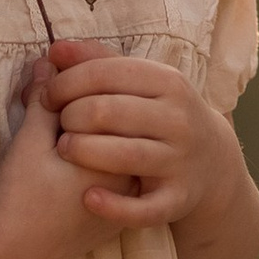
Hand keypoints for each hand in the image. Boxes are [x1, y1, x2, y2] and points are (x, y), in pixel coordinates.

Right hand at [0, 53, 126, 258]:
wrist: (5, 255)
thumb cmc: (19, 197)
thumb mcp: (30, 140)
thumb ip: (45, 101)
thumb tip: (47, 64)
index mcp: (118, 159)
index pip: (112, 103)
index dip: (80, 78)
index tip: (52, 70)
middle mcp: (128, 183)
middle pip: (114, 127)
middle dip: (84, 102)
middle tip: (48, 92)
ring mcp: (117, 205)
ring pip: (111, 152)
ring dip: (87, 129)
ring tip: (51, 117)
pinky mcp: (103, 222)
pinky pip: (104, 178)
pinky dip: (88, 158)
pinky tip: (61, 148)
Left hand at [39, 39, 246, 233]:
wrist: (211, 161)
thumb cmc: (159, 113)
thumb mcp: (141, 81)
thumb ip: (97, 63)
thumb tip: (55, 50)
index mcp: (168, 82)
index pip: (106, 73)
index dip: (68, 82)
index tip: (47, 95)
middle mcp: (178, 119)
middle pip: (110, 113)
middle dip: (72, 116)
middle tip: (56, 125)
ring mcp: (180, 160)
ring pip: (125, 155)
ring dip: (85, 152)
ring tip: (62, 149)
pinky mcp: (178, 199)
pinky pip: (144, 208)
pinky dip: (115, 206)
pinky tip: (89, 198)